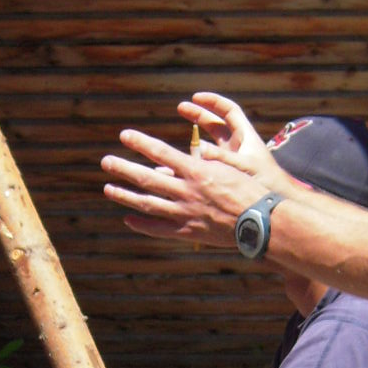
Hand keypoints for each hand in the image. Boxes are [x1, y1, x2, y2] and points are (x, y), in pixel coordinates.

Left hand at [102, 91, 294, 244]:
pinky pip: (160, 229)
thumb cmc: (250, 190)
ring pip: (148, 204)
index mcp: (197, 171)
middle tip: (105, 161)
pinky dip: (143, 225)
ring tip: (108, 188)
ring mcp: (185, 213)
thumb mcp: (229, 168)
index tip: (124, 135)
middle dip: (124, 168)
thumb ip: (206, 161)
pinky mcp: (188, 232)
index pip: (162, 152)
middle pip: (147, 178)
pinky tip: (128, 220)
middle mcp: (186, 191)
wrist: (262, 222)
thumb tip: (192, 154)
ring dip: (126, 196)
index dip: (141, 143)